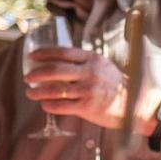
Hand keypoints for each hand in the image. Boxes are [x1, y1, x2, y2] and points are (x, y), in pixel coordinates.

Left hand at [22, 47, 142, 129]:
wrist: (133, 105)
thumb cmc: (114, 85)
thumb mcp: (103, 66)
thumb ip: (84, 62)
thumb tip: (57, 60)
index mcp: (93, 59)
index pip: (63, 52)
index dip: (44, 53)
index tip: (32, 57)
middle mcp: (90, 73)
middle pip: (56, 70)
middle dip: (37, 73)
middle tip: (27, 77)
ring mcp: (88, 90)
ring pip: (56, 90)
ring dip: (39, 91)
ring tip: (30, 92)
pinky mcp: (87, 107)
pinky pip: (62, 106)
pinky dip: (49, 105)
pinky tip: (44, 105)